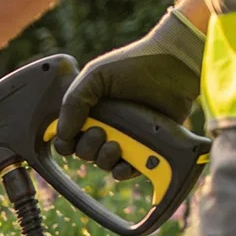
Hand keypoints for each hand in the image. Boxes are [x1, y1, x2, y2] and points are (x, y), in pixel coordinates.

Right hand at [56, 8, 202, 179]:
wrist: (174, 65)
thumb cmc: (135, 63)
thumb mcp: (95, 75)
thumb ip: (73, 101)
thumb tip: (61, 133)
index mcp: (90, 110)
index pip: (67, 136)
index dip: (65, 141)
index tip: (69, 138)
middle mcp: (105, 125)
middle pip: (83, 152)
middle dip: (87, 147)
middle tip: (100, 132)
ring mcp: (126, 136)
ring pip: (103, 163)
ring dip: (104, 159)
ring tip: (115, 145)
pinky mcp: (145, 146)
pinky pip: (127, 169)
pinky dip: (123, 172)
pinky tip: (125, 164)